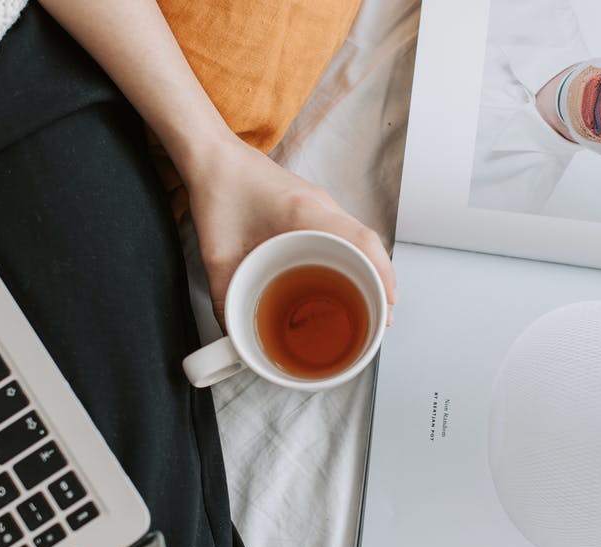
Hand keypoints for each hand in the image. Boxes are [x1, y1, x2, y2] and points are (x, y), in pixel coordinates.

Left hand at [186, 137, 396, 328]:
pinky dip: (354, 256)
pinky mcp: (313, 205)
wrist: (213, 157)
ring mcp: (320, 202)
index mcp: (303, 213)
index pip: (361, 242)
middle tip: (382, 316)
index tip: (387, 306)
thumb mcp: (217, 256)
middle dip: (382, 281)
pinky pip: (345, 233)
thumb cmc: (218, 192)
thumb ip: (225, 300)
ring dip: (370, 268)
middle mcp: (320, 204)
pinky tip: (347, 277)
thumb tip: (235, 335)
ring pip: (360, 238)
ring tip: (371, 302)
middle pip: (368, 243)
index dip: (382, 275)